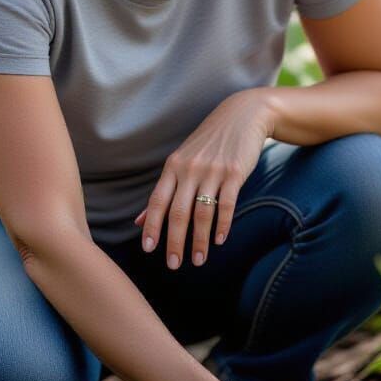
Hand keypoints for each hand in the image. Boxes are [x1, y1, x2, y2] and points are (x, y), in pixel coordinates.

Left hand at [134, 89, 273, 268]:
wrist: (241, 115)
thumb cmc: (208, 142)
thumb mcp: (181, 161)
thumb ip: (163, 191)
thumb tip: (139, 221)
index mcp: (173, 166)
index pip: (157, 200)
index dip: (152, 226)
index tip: (148, 250)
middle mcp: (190, 169)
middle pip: (178, 211)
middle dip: (175, 241)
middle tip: (173, 264)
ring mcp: (213, 170)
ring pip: (202, 211)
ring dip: (199, 239)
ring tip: (198, 260)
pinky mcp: (235, 172)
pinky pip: (226, 203)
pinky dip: (222, 224)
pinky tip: (219, 240)